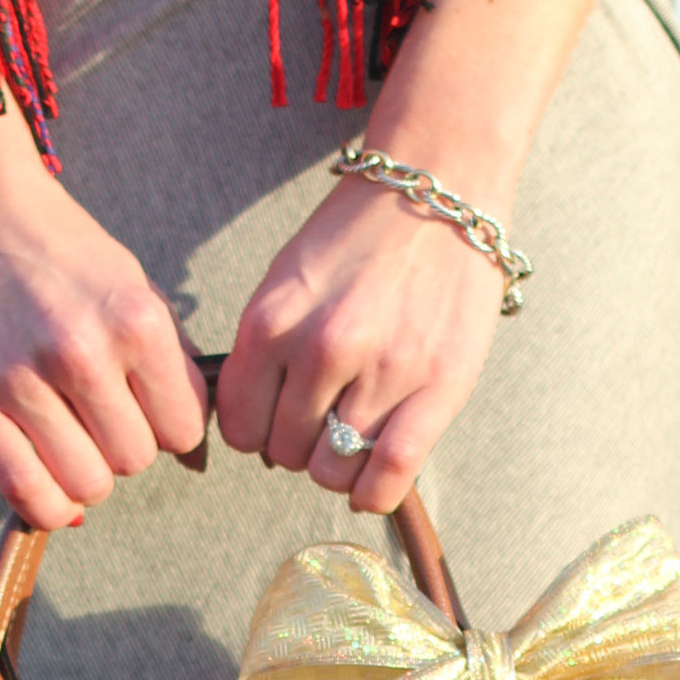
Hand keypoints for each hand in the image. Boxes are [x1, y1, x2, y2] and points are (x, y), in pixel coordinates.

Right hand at [0, 153, 206, 531]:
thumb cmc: (56, 249)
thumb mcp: (133, 286)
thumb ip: (167, 362)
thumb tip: (193, 449)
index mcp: (135, 320)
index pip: (182, 428)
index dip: (168, 427)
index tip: (145, 411)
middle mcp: (80, 352)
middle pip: (135, 460)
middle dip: (125, 447)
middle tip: (100, 418)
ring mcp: (18, 380)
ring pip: (87, 484)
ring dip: (86, 473)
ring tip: (70, 438)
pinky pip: (26, 491)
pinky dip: (48, 503)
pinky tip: (49, 480)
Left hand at [215, 169, 506, 515]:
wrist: (440, 187)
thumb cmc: (360, 235)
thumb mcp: (287, 280)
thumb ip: (262, 349)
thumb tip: (252, 426)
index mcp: (272, 321)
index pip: (239, 425)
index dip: (255, 432)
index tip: (276, 420)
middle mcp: (321, 348)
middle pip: (284, 452)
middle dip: (298, 444)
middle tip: (324, 418)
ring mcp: (382, 369)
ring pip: (332, 469)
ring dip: (337, 465)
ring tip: (353, 434)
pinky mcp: (437, 385)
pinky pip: (389, 473)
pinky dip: (372, 492)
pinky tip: (371, 482)